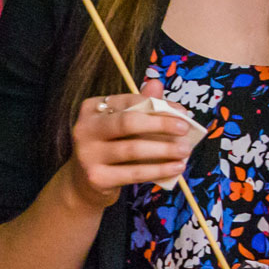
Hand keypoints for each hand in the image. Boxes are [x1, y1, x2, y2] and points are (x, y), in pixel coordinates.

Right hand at [60, 80, 196, 208]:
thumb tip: (157, 84)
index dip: (158, 105)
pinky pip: (134, 173)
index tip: (183, 113)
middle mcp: (85, 129)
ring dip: (164, 149)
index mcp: (91, 109)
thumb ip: (139, 106)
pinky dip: (159, 170)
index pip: (129, 101)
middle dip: (161, 124)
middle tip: (185, 129)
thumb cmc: (108, 148)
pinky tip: (176, 168)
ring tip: (184, 150)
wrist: (83, 184)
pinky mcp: (96, 178)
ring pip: (133, 149)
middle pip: (128, 122)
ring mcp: (87, 155)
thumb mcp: (120, 124)